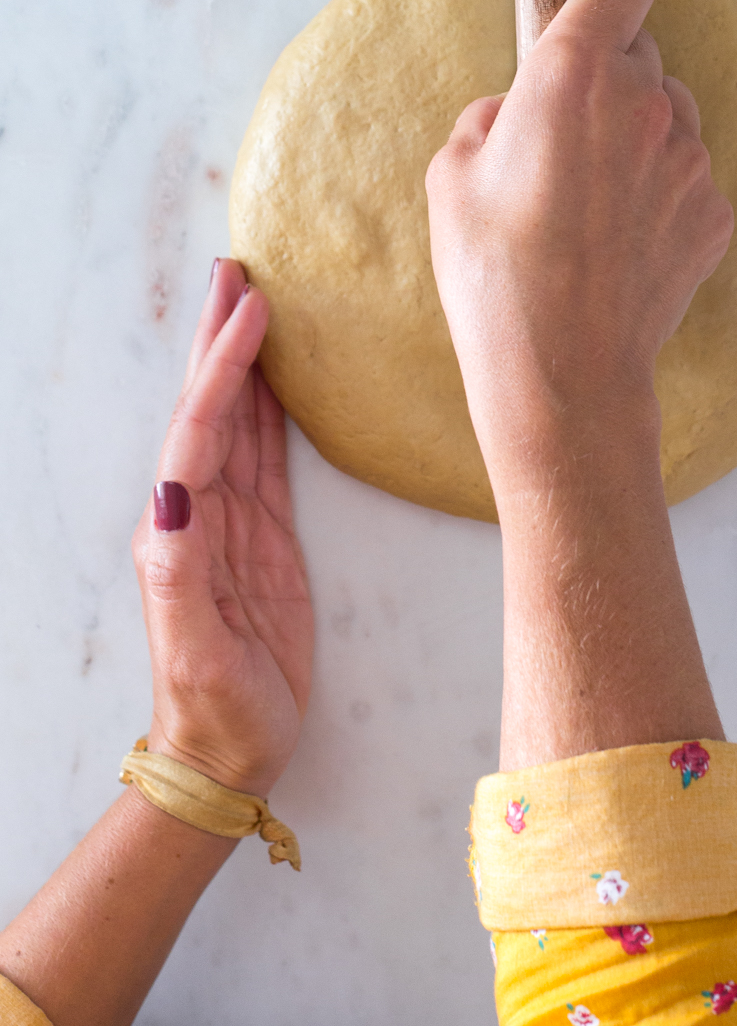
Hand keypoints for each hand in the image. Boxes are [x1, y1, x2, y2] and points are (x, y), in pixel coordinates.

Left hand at [132, 259, 312, 796]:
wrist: (226, 754)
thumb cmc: (214, 708)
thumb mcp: (195, 649)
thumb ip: (180, 573)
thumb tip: (172, 492)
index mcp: (177, 530)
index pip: (200, 430)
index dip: (224, 367)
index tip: (251, 309)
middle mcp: (197, 513)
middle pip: (209, 407)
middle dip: (221, 339)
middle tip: (237, 271)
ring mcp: (231, 522)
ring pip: (236, 421)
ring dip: (241, 361)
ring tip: (252, 302)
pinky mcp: (264, 537)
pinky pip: (264, 456)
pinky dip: (268, 408)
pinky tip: (276, 378)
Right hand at [426, 0, 733, 483]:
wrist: (561, 370)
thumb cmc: (494, 275)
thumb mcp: (450, 176)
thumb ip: (489, 119)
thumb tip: (512, 113)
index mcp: (571, 75)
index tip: (586, 11)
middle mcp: (642, 103)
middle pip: (643, 53)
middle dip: (610, 78)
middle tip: (568, 134)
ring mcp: (688, 159)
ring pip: (672, 115)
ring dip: (640, 134)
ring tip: (594, 197)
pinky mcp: (713, 212)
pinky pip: (688, 177)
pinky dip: (662, 193)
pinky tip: (621, 239)